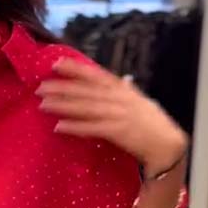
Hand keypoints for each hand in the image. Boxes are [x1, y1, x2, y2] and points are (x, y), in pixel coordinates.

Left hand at [37, 57, 187, 172]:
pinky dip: (75, 127)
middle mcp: (119, 98)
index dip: (76, 68)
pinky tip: (59, 126)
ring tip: (43, 104)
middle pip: (86, 91)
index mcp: (123, 90)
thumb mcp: (141, 102)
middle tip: (40, 87)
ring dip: (63, 105)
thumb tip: (122, 79)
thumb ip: (128, 90)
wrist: (167, 145)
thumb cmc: (154, 124)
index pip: (96, 75)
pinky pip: (91, 128)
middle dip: (62, 88)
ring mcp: (118, 115)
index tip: (56, 63)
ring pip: (85, 107)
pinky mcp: (117, 132)